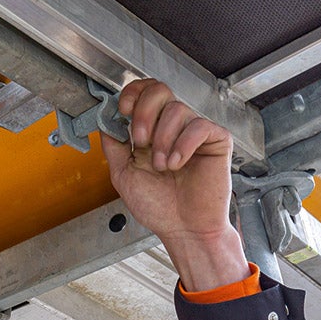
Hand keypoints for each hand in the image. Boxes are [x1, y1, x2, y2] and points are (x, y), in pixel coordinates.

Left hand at [102, 79, 246, 291]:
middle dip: (143, 113)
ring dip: (162, 140)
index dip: (132, 94)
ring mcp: (194, 132)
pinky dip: (183, 145)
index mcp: (151, 130)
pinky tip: (177, 163)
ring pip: (176, 109)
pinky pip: (199, 126)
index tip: (122, 110)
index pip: (144, 92)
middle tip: (141, 141)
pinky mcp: (216, 140)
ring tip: (163, 167)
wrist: (183, 229)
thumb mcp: (124, 174)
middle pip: (159, 90)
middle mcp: (172, 126)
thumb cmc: (158, 207)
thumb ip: (113, 145)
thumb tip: (104, 119)